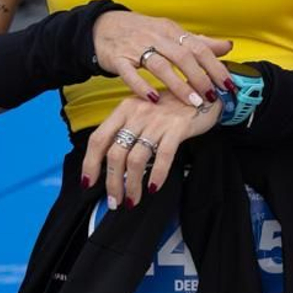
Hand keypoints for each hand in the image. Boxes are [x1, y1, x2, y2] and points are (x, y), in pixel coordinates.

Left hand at [82, 93, 223, 207]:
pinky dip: (157, 175)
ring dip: (132, 185)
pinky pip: (163, 156)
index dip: (90, 163)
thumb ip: (126, 128)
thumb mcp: (143, 110)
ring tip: (133, 200)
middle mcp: (138, 112)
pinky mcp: (178, 127)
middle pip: (115, 153)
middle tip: (114, 201)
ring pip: (136, 159)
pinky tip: (154, 187)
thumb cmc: (171, 106)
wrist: (204, 91)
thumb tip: (110, 161)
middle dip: (112, 182)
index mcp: (125, 109)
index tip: (88, 182)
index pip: (98, 139)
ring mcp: (157, 120)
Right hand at [93, 11, 233, 109]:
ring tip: (193, 101)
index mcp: (172, 31)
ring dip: (178, 85)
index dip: (216, 66)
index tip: (228, 84)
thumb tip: (228, 46)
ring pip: (160, 66)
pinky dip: (142, 87)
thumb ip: (199, 42)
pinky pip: (130, 74)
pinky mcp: (118, 59)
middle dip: (201, 78)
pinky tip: (154, 99)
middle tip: (212, 97)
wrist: (103, 26)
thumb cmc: (142, 32)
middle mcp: (156, 37)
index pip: (199, 47)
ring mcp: (136, 48)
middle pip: (183, 56)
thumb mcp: (171, 33)